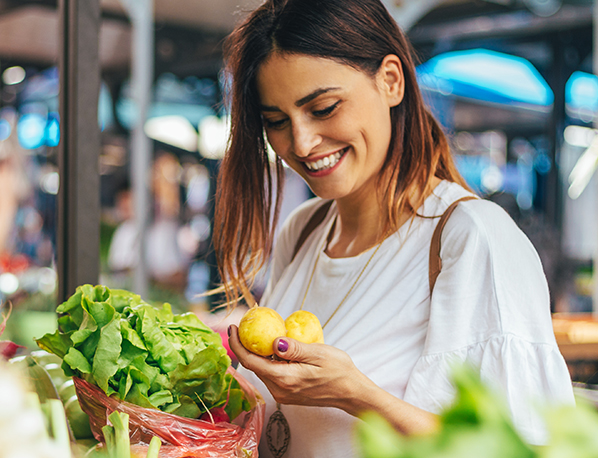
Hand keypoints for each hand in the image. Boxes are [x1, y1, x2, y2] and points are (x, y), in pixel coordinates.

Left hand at [228, 324, 374, 413]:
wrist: (351, 393)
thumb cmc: (339, 371)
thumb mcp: (319, 353)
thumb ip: (295, 348)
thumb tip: (274, 341)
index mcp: (285, 379)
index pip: (252, 362)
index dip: (238, 345)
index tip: (233, 328)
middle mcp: (280, 390)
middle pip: (253, 366)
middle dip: (245, 346)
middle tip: (244, 325)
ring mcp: (283, 394)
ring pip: (261, 371)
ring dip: (257, 353)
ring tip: (259, 334)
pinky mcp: (287, 394)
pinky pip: (271, 374)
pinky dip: (268, 360)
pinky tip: (274, 348)